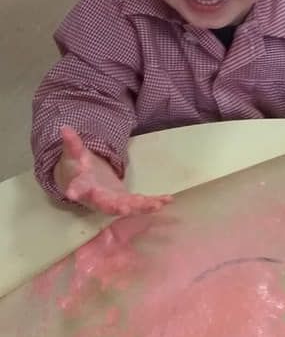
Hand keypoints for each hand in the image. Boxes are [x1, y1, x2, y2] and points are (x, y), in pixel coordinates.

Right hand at [54, 126, 171, 216]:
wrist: (85, 187)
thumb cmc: (80, 170)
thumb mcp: (76, 155)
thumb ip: (72, 143)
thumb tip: (64, 127)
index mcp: (83, 186)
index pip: (78, 187)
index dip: (75, 190)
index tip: (71, 193)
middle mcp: (97, 199)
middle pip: (106, 204)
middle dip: (116, 207)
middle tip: (125, 209)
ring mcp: (112, 203)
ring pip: (126, 208)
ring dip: (141, 207)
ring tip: (156, 204)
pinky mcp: (125, 203)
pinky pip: (140, 205)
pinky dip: (153, 203)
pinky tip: (168, 200)